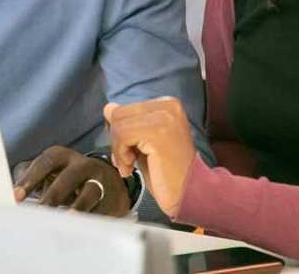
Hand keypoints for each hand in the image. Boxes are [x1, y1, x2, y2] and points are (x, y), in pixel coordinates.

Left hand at [12, 145, 130, 215]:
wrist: (109, 183)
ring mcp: (99, 182)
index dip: (31, 178)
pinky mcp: (110, 200)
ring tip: (66, 219)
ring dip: (77, 207)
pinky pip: (100, 210)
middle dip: (52, 196)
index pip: (45, 163)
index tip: (16, 196)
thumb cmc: (67, 179)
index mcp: (62, 156)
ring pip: (89, 193)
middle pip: (67, 178)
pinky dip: (89, 220)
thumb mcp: (50, 172)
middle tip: (38, 212)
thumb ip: (30, 180)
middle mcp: (82, 165)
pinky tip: (79, 231)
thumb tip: (9, 196)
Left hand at [104, 97, 195, 218]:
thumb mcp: (143, 143)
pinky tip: (131, 168)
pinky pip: (123, 136)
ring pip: (119, 125)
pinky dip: (121, 155)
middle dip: (117, 141)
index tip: (127, 153)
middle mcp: (168, 106)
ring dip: (118, 151)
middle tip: (127, 162)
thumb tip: (108, 108)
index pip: (124, 109)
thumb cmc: (168, 172)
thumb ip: (128, 124)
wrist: (189, 192)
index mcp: (167, 104)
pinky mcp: (159, 131)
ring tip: (129, 166)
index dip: (119, 134)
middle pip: (119, 114)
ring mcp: (165, 117)